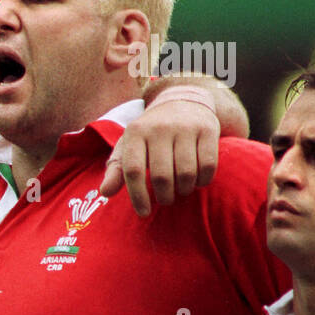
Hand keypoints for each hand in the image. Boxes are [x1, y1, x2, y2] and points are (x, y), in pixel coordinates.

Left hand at [100, 94, 219, 216]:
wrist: (181, 101)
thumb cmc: (150, 134)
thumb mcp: (128, 147)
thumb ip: (117, 170)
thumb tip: (106, 192)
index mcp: (135, 132)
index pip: (133, 170)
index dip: (137, 196)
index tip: (144, 212)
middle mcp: (159, 128)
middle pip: (162, 176)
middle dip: (165, 196)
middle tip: (166, 199)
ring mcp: (185, 127)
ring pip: (186, 173)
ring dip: (184, 190)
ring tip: (180, 190)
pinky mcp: (207, 129)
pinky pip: (208, 165)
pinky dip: (203, 180)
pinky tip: (197, 181)